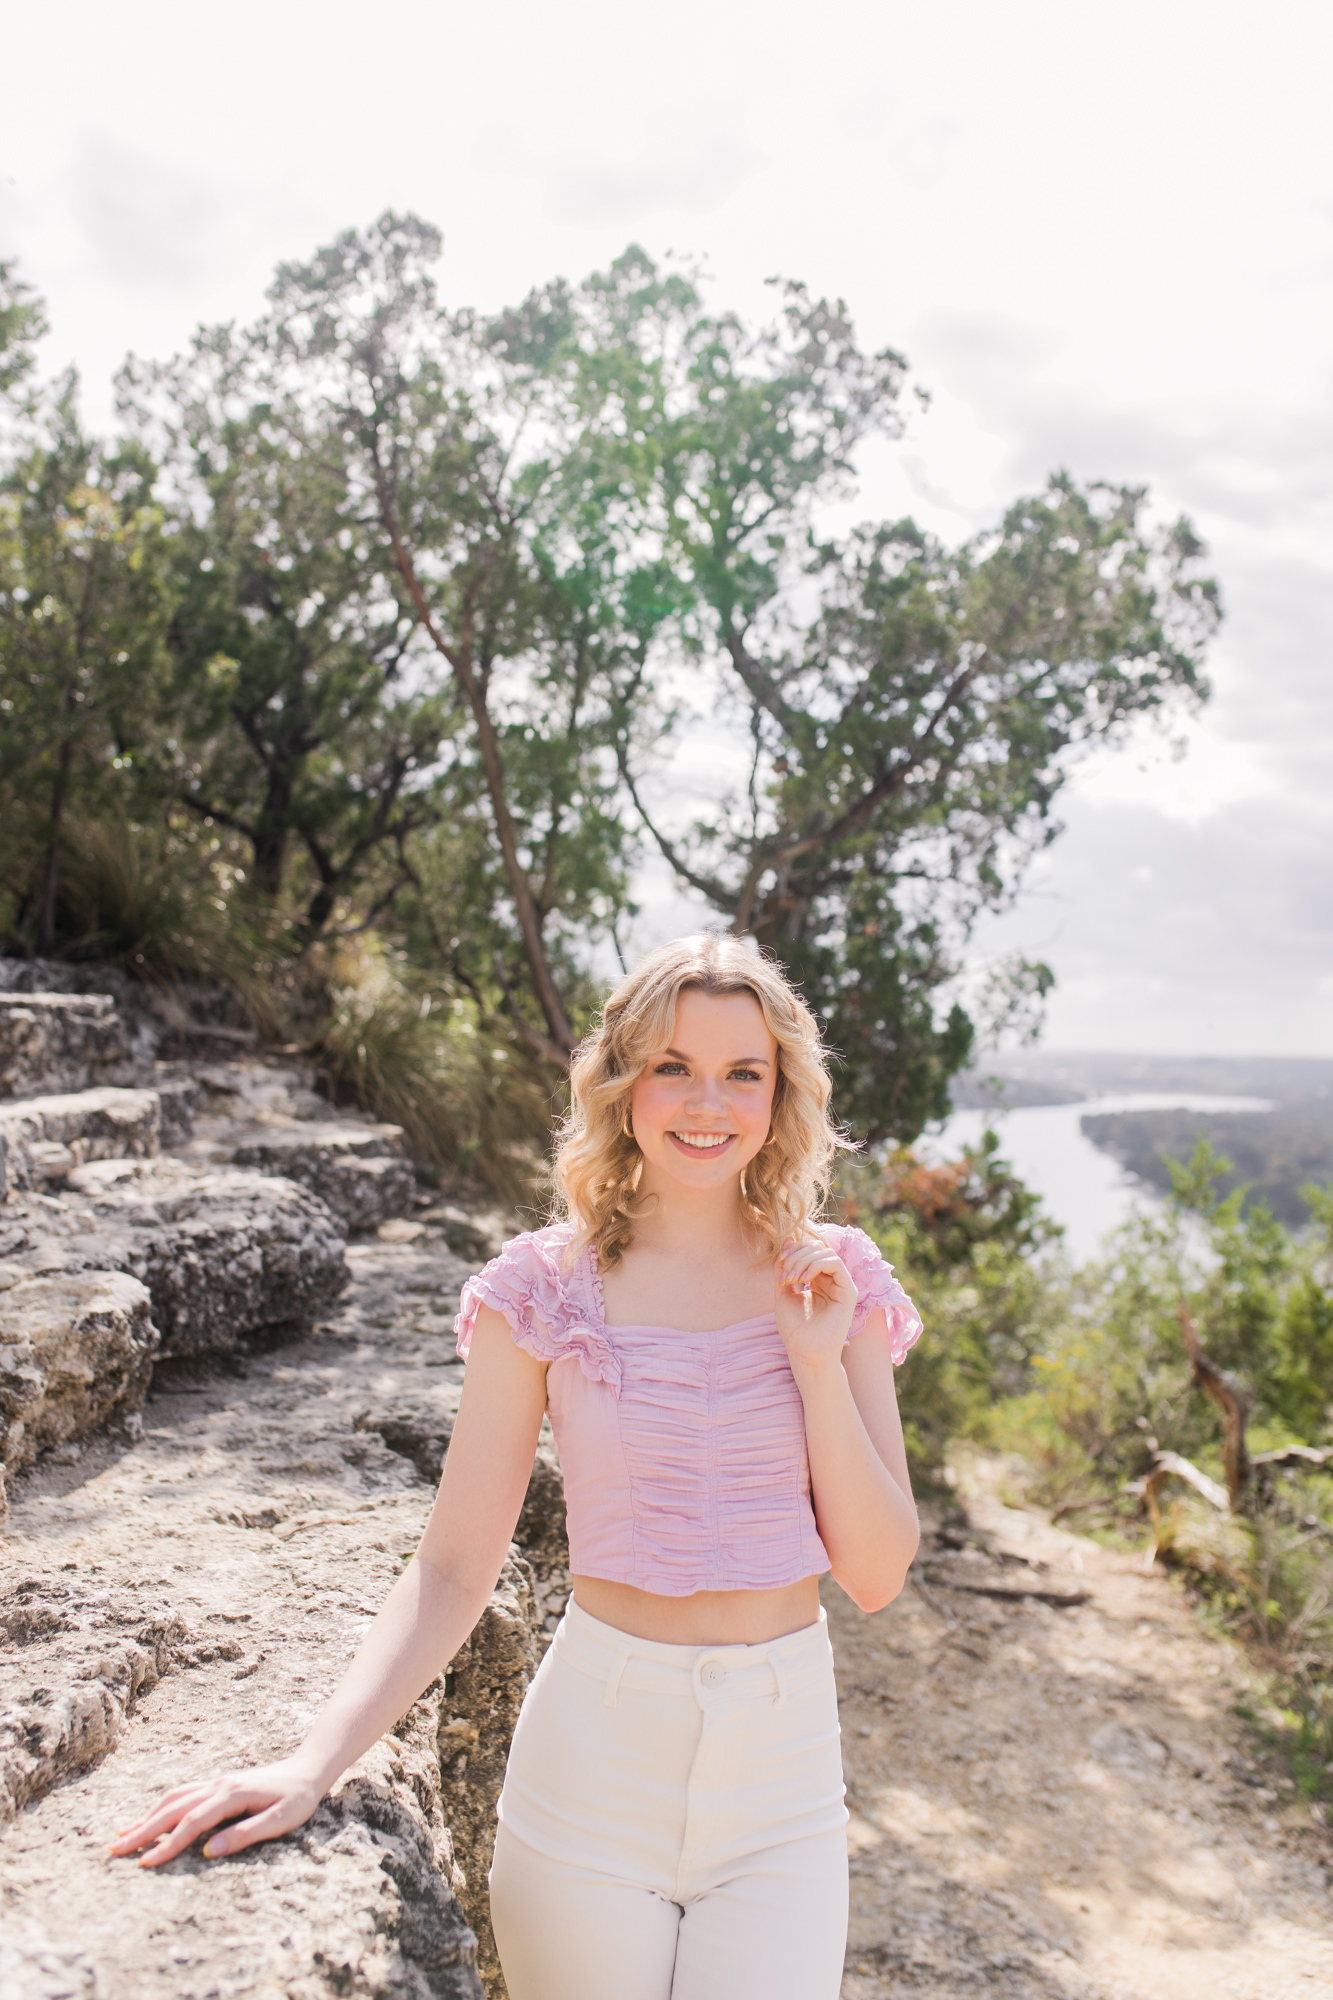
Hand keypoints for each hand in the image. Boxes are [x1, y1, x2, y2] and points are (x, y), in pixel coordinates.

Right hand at [107, 1757, 324, 1867]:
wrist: (307, 1770)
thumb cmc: (297, 1799)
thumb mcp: (280, 1820)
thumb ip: (245, 1834)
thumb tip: (210, 1852)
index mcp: (232, 1794)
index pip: (192, 1823)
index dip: (167, 1844)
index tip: (145, 1863)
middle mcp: (219, 1785)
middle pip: (173, 1807)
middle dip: (142, 1829)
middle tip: (114, 1850)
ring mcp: (216, 1783)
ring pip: (173, 1798)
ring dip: (146, 1817)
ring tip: (122, 1837)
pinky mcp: (217, 1786)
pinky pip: (181, 1795)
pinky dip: (160, 1808)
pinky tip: (149, 1819)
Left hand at [774, 1236, 855, 1376]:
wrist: (804, 1351)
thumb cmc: (794, 1327)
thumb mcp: (783, 1290)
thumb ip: (785, 1266)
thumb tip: (788, 1237)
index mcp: (817, 1279)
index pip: (809, 1250)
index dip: (794, 1249)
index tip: (779, 1262)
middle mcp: (831, 1280)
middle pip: (817, 1248)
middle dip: (797, 1255)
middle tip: (784, 1275)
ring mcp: (841, 1285)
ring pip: (826, 1253)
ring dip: (804, 1260)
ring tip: (791, 1279)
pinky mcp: (849, 1292)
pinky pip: (836, 1264)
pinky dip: (817, 1265)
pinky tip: (805, 1279)